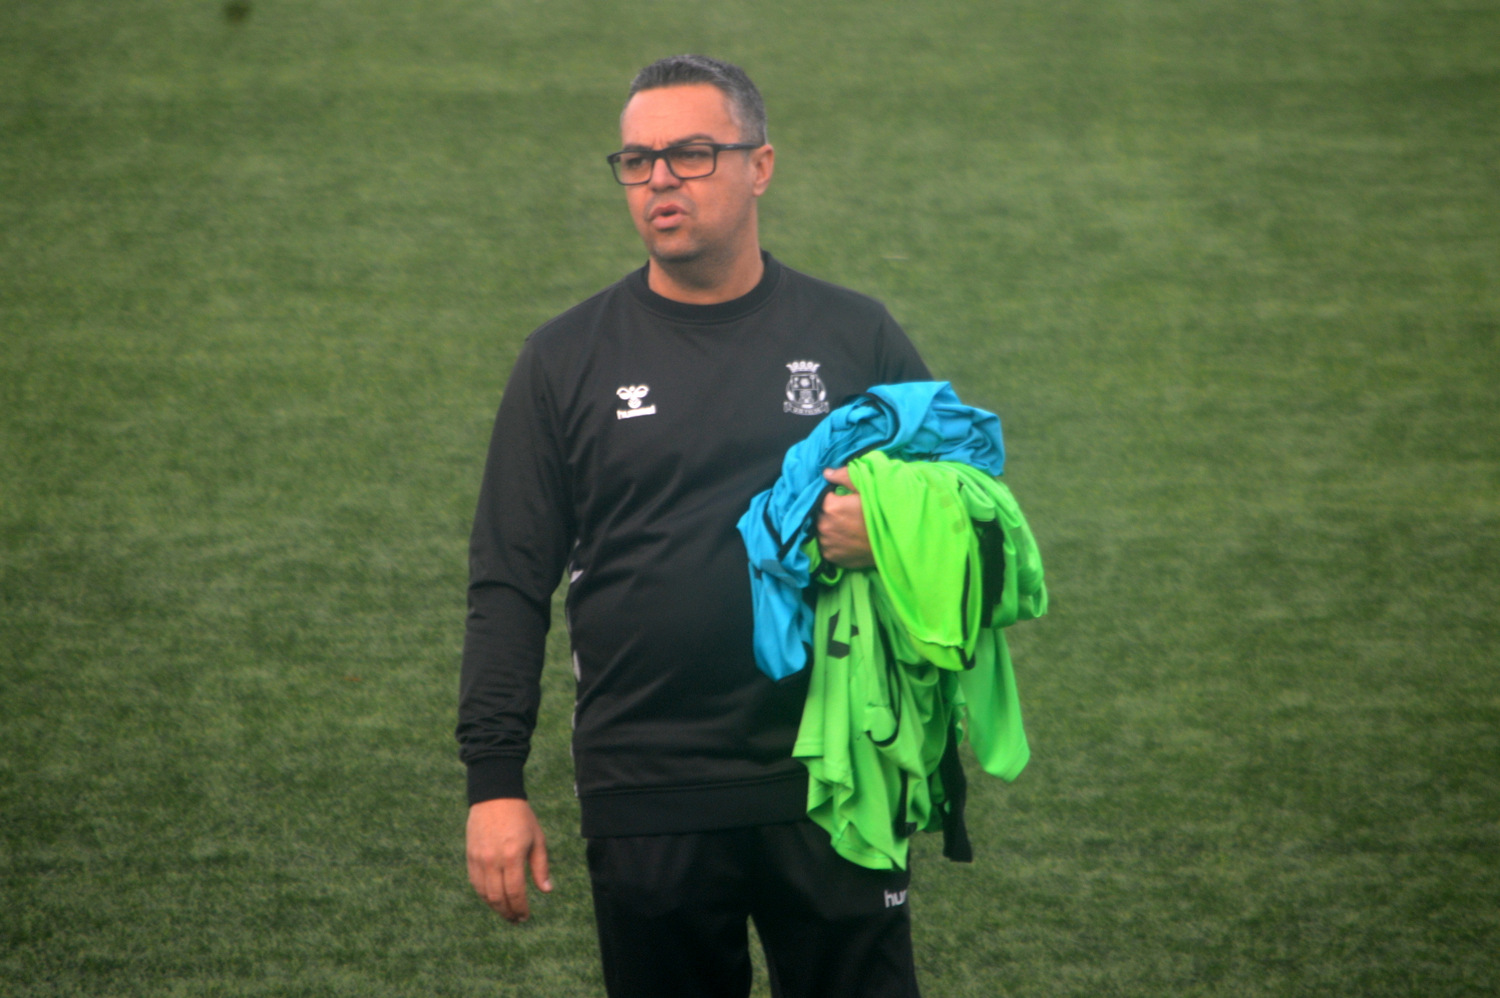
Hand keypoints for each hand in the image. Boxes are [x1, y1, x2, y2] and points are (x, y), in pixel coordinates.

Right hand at [466, 798, 552, 922]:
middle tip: (517, 920)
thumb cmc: (521, 817)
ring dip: (495, 907)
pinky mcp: (470, 856)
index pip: (515, 892)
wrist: (495, 797)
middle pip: (498, 897)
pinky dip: (484, 895)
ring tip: (506, 913)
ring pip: (484, 894)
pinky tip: (493, 899)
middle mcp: (493, 860)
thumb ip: (541, 867)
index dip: (520, 908)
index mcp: (513, 855)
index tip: (525, 916)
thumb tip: (547, 891)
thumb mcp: (537, 839)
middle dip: (508, 913)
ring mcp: (479, 859)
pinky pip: (475, 883)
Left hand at [816, 467, 874, 569]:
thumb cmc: (882, 513)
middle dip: (829, 512)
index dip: (832, 497)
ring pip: (821, 530)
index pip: (822, 497)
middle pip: (820, 514)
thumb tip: (826, 473)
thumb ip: (844, 476)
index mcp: (831, 507)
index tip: (843, 500)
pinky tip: (846, 539)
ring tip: (847, 528)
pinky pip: (826, 546)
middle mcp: (824, 526)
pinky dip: (833, 542)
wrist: (893, 545)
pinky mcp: (831, 557)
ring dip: (829, 528)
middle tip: (847, 515)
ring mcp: (827, 543)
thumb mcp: (867, 488)